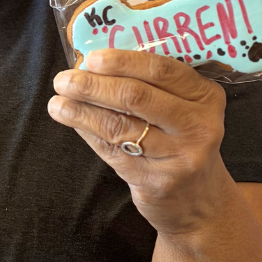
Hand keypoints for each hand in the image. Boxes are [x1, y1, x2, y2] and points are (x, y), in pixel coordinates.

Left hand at [47, 49, 230, 236]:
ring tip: (57, 102)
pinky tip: (71, 121)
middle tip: (63, 80)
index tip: (91, 58)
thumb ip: (151, 85)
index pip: (160, 69)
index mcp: (205, 95)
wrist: (200, 203)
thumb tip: (93, 63)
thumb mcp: (182, 109)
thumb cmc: (180, 142)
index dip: (122, 61)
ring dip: (82, 111)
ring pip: (120, 125)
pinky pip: (113, 151)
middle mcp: (198, 124)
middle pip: (136, 96)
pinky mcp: (159, 181)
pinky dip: (88, 133)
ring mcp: (180, 156)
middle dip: (93, 85)